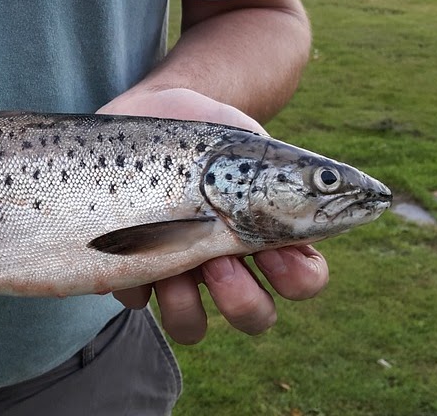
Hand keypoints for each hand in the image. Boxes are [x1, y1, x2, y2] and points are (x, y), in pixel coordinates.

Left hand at [98, 88, 328, 343]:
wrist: (148, 111)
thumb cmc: (204, 129)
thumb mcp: (243, 139)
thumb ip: (274, 169)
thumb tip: (310, 191)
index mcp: (263, 235)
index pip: (302, 279)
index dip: (300, 277)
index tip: (279, 248)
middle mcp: (224, 263)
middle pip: (253, 316)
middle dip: (243, 301)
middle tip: (222, 261)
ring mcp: (176, 270)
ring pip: (190, 324)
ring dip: (186, 305)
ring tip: (176, 265)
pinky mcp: (129, 267)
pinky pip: (135, 297)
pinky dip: (133, 277)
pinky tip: (125, 241)